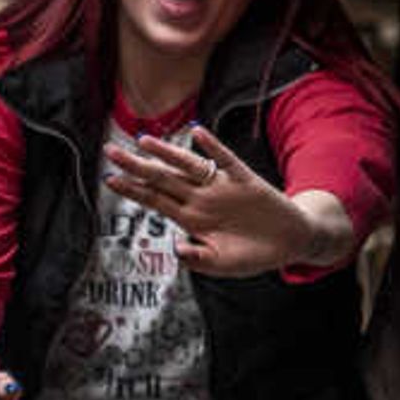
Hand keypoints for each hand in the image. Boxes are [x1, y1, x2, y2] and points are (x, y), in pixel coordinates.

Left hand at [100, 125, 354, 276]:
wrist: (290, 242)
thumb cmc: (252, 254)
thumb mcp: (222, 265)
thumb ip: (198, 259)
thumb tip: (176, 249)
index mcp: (192, 219)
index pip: (156, 200)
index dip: (133, 190)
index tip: (110, 179)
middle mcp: (201, 199)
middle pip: (164, 179)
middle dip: (137, 167)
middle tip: (111, 152)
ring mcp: (222, 188)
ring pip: (189, 167)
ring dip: (167, 154)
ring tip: (144, 141)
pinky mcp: (245, 181)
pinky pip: (227, 161)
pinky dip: (213, 148)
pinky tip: (198, 134)